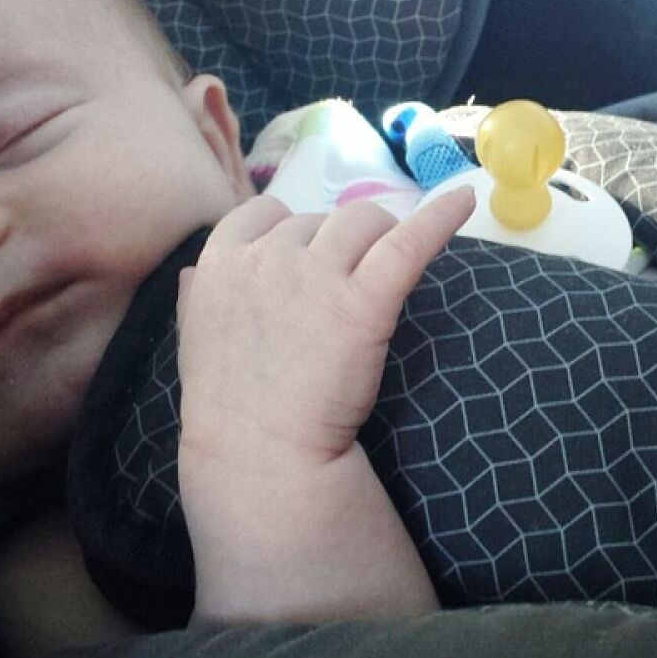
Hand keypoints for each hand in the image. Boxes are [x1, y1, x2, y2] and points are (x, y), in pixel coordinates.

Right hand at [176, 188, 474, 470]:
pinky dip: (440, 218)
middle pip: (321, 219)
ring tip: (383, 277)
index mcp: (220, 260)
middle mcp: (268, 256)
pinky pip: (409, 242)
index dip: (291, 234)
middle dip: (337, 246)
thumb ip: (196, 297)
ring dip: (378, 239)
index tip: (304, 265)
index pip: (265, 212)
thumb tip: (192, 271)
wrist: (259, 456)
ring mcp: (316, 275)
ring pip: (363, 221)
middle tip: (345, 294)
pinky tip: (464, 201)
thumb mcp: (194, 340)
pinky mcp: (364, 301)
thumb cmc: (228, 407)